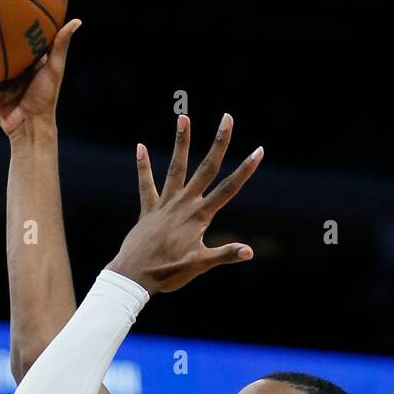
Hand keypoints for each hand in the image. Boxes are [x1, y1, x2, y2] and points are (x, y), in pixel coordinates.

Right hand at [0, 18, 81, 136]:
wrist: (29, 127)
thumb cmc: (45, 98)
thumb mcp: (54, 68)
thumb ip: (60, 45)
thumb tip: (76, 20)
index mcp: (30, 62)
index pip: (23, 38)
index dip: (18, 22)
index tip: (12, 0)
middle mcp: (14, 70)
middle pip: (1, 48)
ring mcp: (0, 81)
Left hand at [108, 114, 262, 294]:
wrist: (135, 276)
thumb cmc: (169, 272)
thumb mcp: (201, 264)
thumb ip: (225, 255)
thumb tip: (249, 252)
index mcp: (199, 216)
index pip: (228, 188)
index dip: (245, 169)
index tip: (259, 150)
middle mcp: (184, 204)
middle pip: (206, 168)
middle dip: (219, 142)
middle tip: (227, 117)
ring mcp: (165, 204)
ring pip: (176, 168)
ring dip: (182, 143)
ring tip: (184, 118)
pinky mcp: (148, 209)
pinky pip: (146, 184)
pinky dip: (143, 166)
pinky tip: (139, 147)